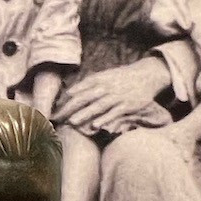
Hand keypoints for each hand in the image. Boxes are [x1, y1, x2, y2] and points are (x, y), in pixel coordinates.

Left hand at [52, 58, 171, 134]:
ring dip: (85, 114)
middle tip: (58, 118)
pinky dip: (105, 119)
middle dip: (70, 109)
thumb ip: (87, 84)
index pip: (79, 90)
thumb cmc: (121, 77)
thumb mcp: (104, 76)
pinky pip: (115, 113)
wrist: (146, 74)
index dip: (66, 101)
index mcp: (99, 80)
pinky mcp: (128, 105)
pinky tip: (96, 126)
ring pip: (98, 106)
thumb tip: (70, 92)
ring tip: (72, 122)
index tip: (54, 111)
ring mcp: (117, 96)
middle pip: (85, 98)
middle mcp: (106, 87)